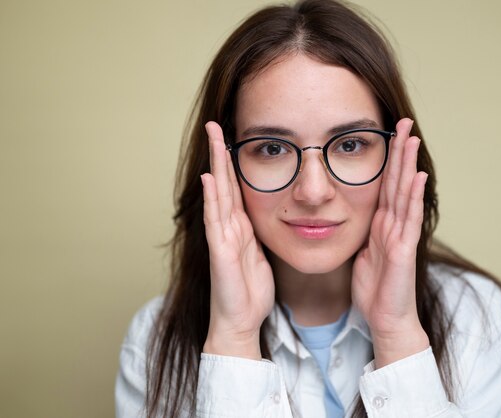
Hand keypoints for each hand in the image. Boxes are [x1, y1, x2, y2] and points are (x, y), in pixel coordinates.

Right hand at [201, 122, 274, 359]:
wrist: (241, 320)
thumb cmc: (251, 289)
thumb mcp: (262, 254)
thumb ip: (262, 233)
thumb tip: (275, 214)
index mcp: (241, 227)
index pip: (236, 187)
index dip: (233, 161)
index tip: (233, 135)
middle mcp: (228, 227)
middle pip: (224, 183)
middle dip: (220, 153)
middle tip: (215, 124)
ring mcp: (222, 239)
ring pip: (218, 196)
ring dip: (215, 167)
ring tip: (213, 139)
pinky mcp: (221, 254)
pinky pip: (217, 223)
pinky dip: (213, 200)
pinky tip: (210, 180)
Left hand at [352, 118, 429, 367]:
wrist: (386, 319)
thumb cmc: (375, 289)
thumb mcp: (362, 253)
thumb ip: (363, 233)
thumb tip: (351, 216)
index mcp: (381, 224)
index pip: (385, 185)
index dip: (387, 159)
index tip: (388, 133)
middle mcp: (393, 225)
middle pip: (397, 182)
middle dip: (400, 152)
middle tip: (404, 122)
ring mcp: (400, 236)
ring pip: (405, 194)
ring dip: (409, 165)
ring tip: (413, 138)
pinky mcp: (402, 251)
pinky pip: (408, 220)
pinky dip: (412, 197)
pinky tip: (417, 177)